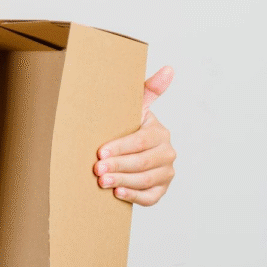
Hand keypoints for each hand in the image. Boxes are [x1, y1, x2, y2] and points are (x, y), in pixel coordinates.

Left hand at [95, 66, 175, 205]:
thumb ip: (148, 90)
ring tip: (102, 182)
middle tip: (97, 170)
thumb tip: (169, 69)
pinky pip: (151, 197)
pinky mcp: (160, 190)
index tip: (100, 152)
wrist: (124, 152)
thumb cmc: (125, 126)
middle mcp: (167, 153)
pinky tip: (118, 193)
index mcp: (160, 132)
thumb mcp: (133, 108)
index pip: (141, 141)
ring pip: (146, 180)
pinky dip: (134, 196)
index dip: (120, 147)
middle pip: (143, 162)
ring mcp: (166, 173)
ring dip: (123, 181)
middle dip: (118, 166)